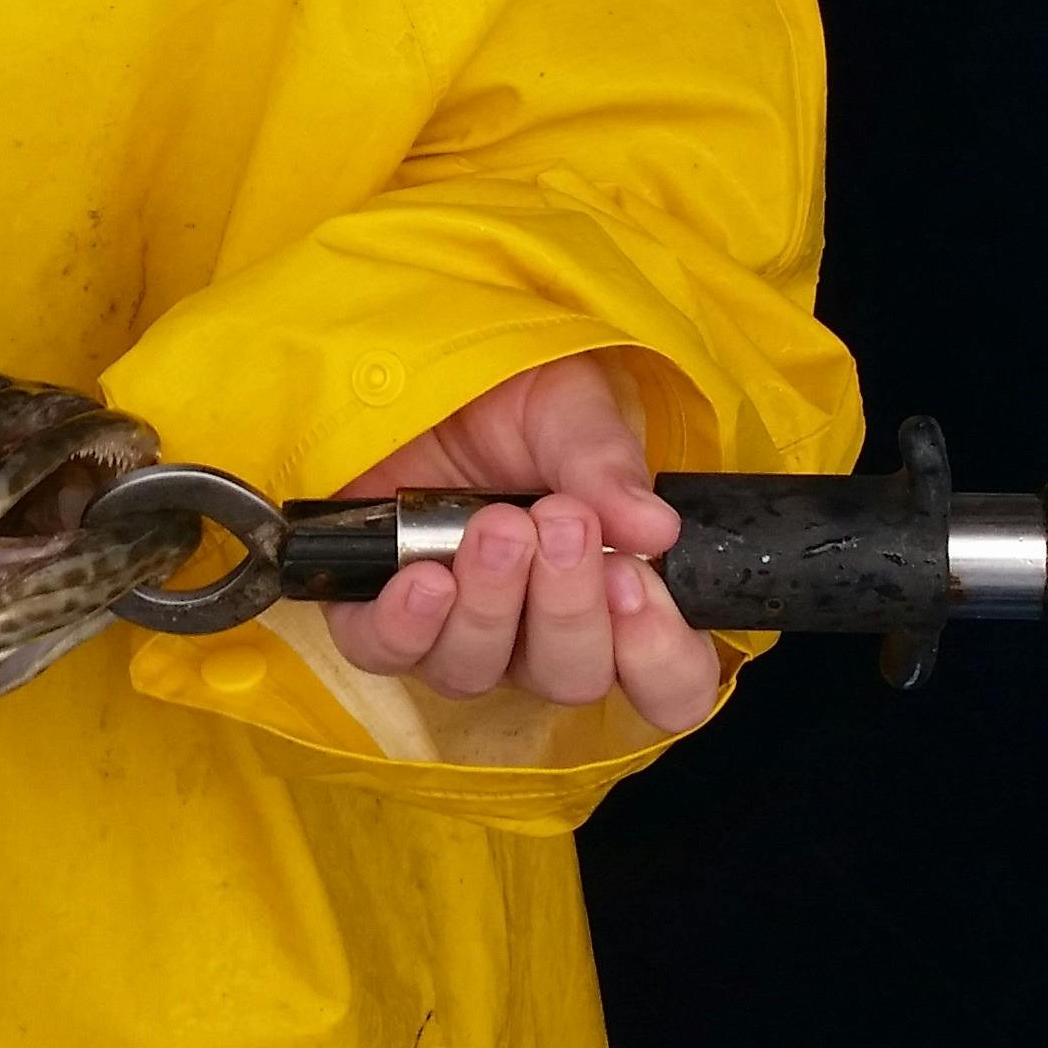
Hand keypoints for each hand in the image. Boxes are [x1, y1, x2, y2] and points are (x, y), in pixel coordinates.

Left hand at [315, 351, 720, 732]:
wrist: (412, 366)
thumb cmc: (508, 398)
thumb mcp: (567, 408)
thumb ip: (607, 466)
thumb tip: (656, 530)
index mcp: (612, 594)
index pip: (667, 681)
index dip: (659, 657)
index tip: (635, 582)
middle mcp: (538, 632)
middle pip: (570, 679)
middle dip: (569, 607)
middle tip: (561, 524)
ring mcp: (457, 633)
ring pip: (477, 673)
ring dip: (490, 605)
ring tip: (494, 526)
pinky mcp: (380, 617)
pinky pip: (388, 654)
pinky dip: (407, 625)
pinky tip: (424, 579)